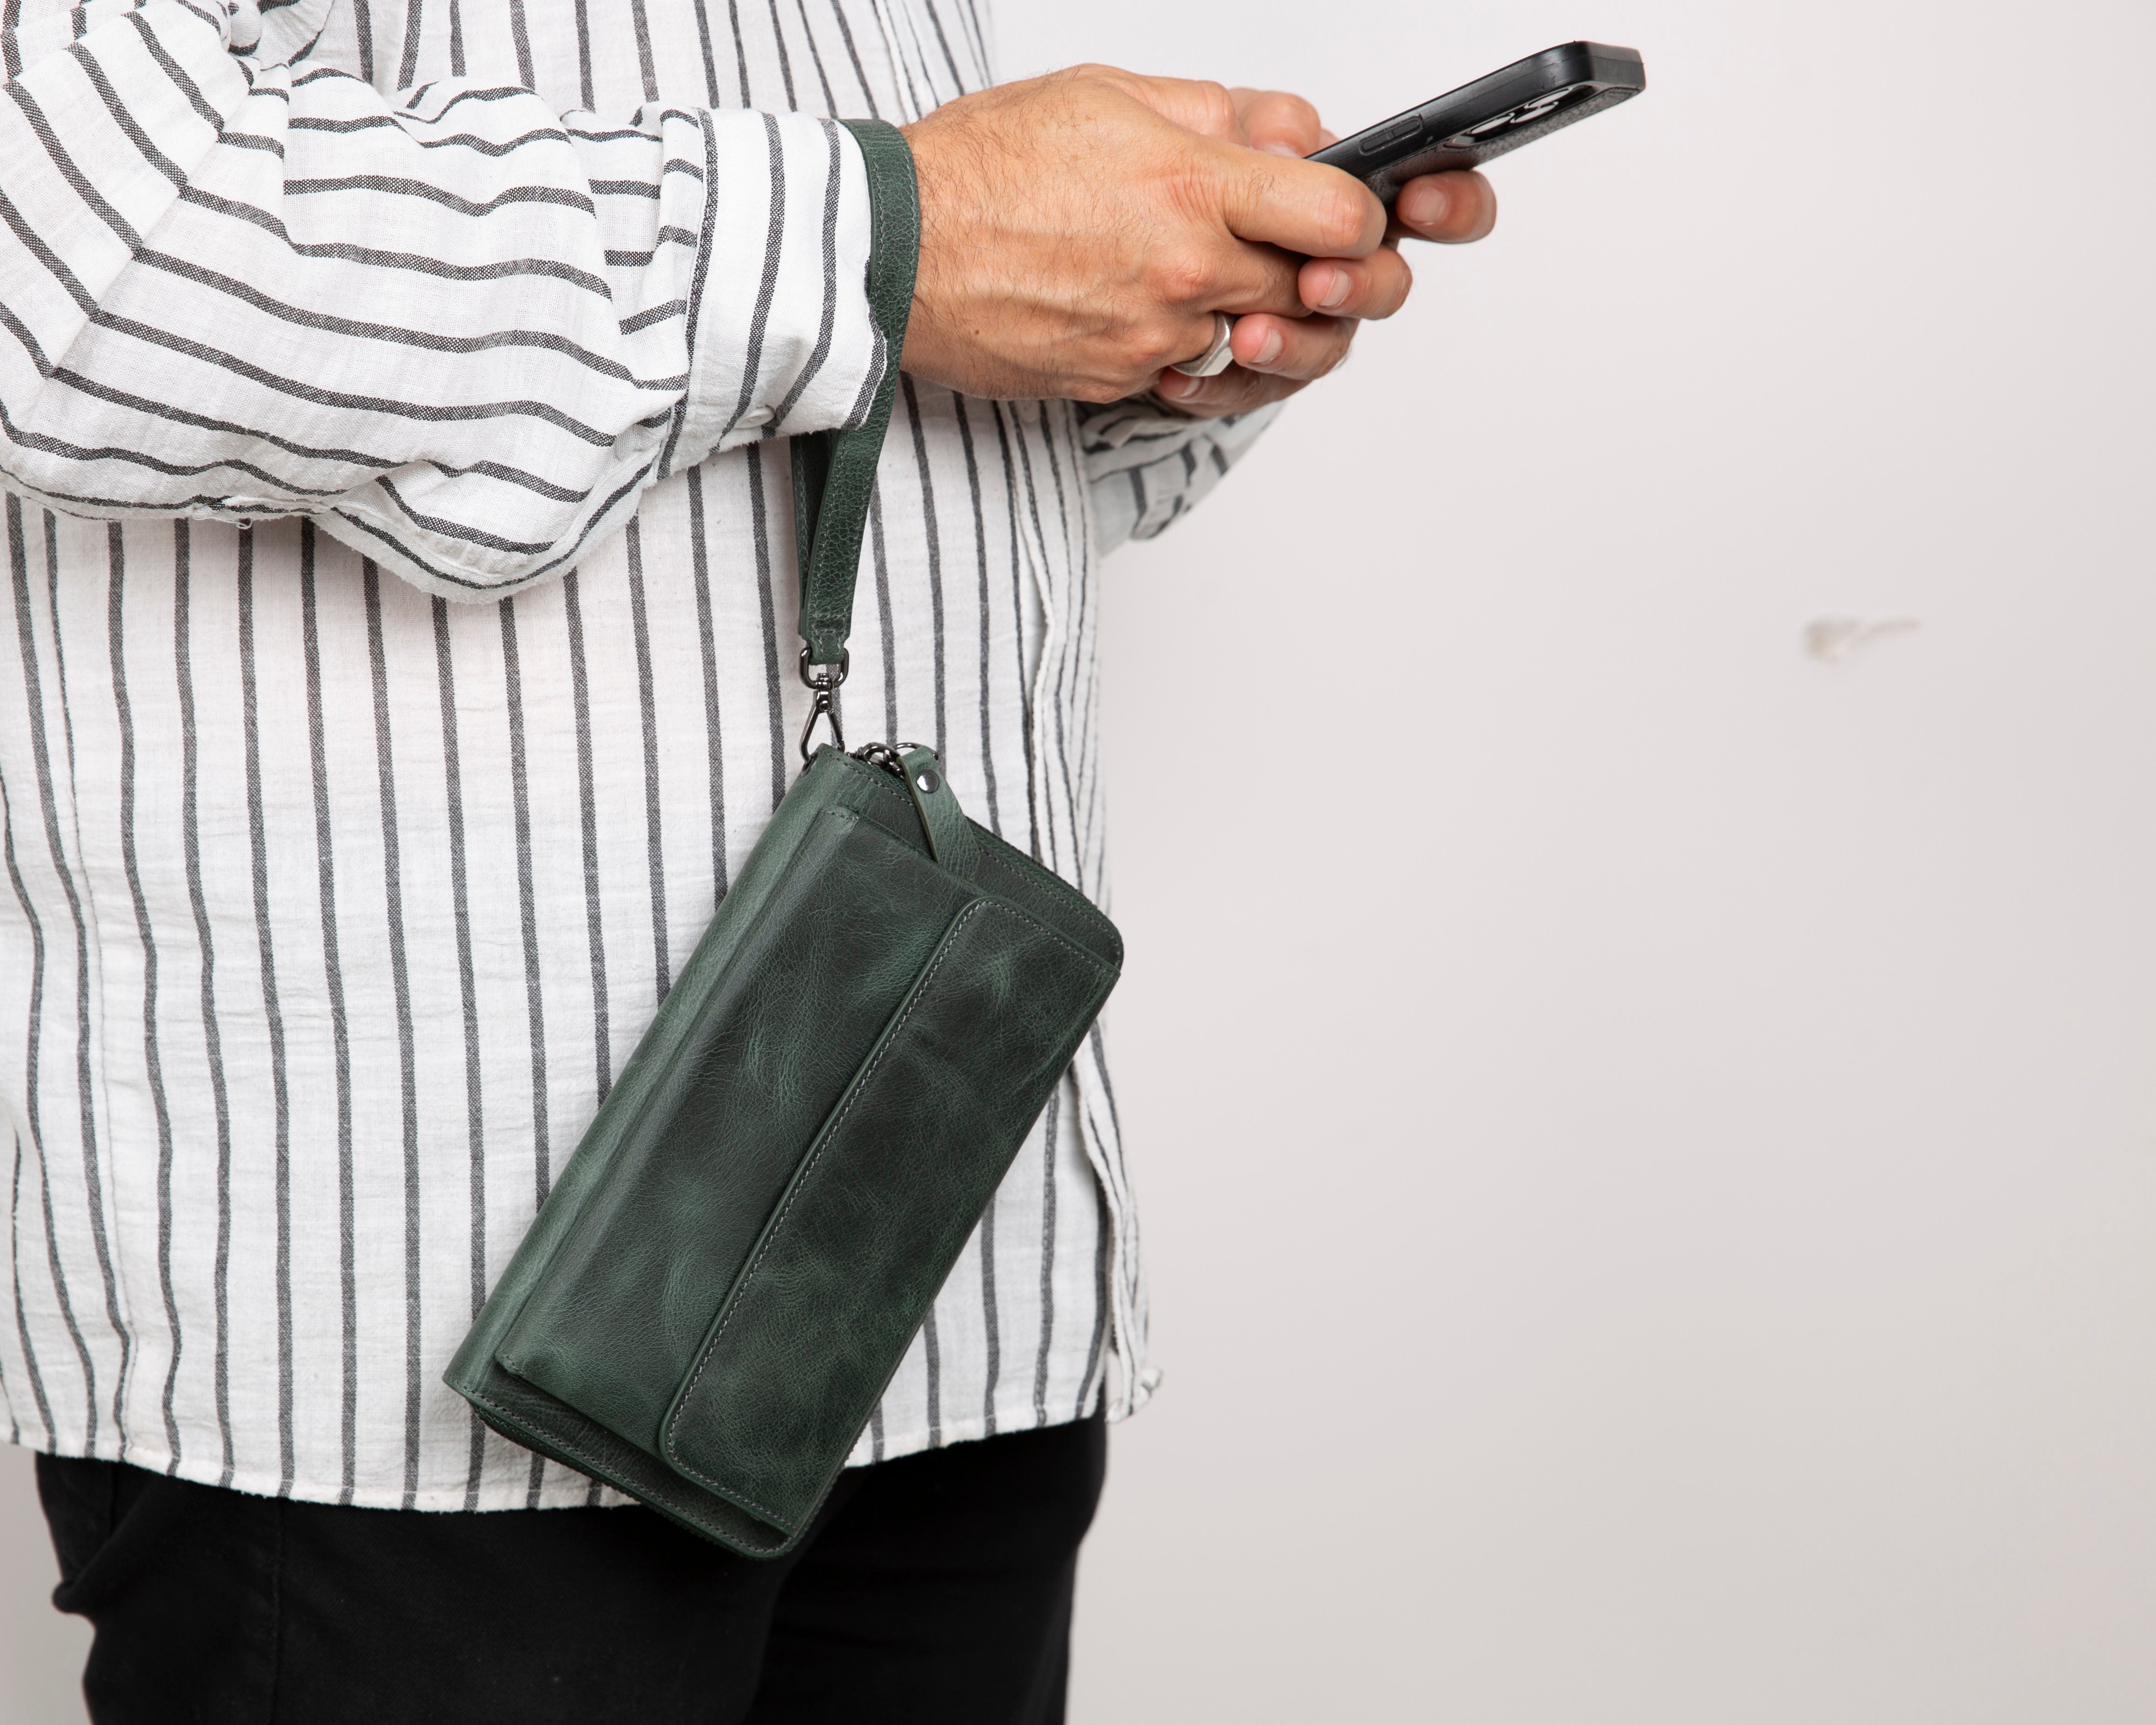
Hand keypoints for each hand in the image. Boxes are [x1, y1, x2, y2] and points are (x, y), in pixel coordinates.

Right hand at [898, 66, 1388, 402]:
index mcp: (1194, 187)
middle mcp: (1186, 272)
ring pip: (1252, 339)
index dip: (1359, 220)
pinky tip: (1142, 305)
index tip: (1340, 215)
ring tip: (1196, 272)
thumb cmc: (981, 167)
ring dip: (1244, 312)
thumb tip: (1286, 131)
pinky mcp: (1121, 381)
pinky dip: (1182, 344)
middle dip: (1306, 270)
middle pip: (1309, 290)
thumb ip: (1215, 114)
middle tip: (1281, 248)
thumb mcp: (1109, 96)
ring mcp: (1156, 337)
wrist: (895, 249)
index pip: (1341, 218)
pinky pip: (1187, 371)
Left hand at [1151, 89, 1498, 417]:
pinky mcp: (1255, 369)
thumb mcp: (1194, 124)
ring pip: (1328, 346)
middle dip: (1361, 284)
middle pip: (1388, 283)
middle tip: (1317, 281)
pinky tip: (1181, 374)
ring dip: (1293, 344)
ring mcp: (1300, 319)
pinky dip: (1220, 384)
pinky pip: (1257, 390)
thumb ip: (1254, 122)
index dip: (1449, 201)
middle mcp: (1334, 258)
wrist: (1088, 244)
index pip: (1430, 190)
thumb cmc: (1153, 176)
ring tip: (1247, 336)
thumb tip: (1292, 146)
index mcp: (1341, 189)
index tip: (1417, 203)